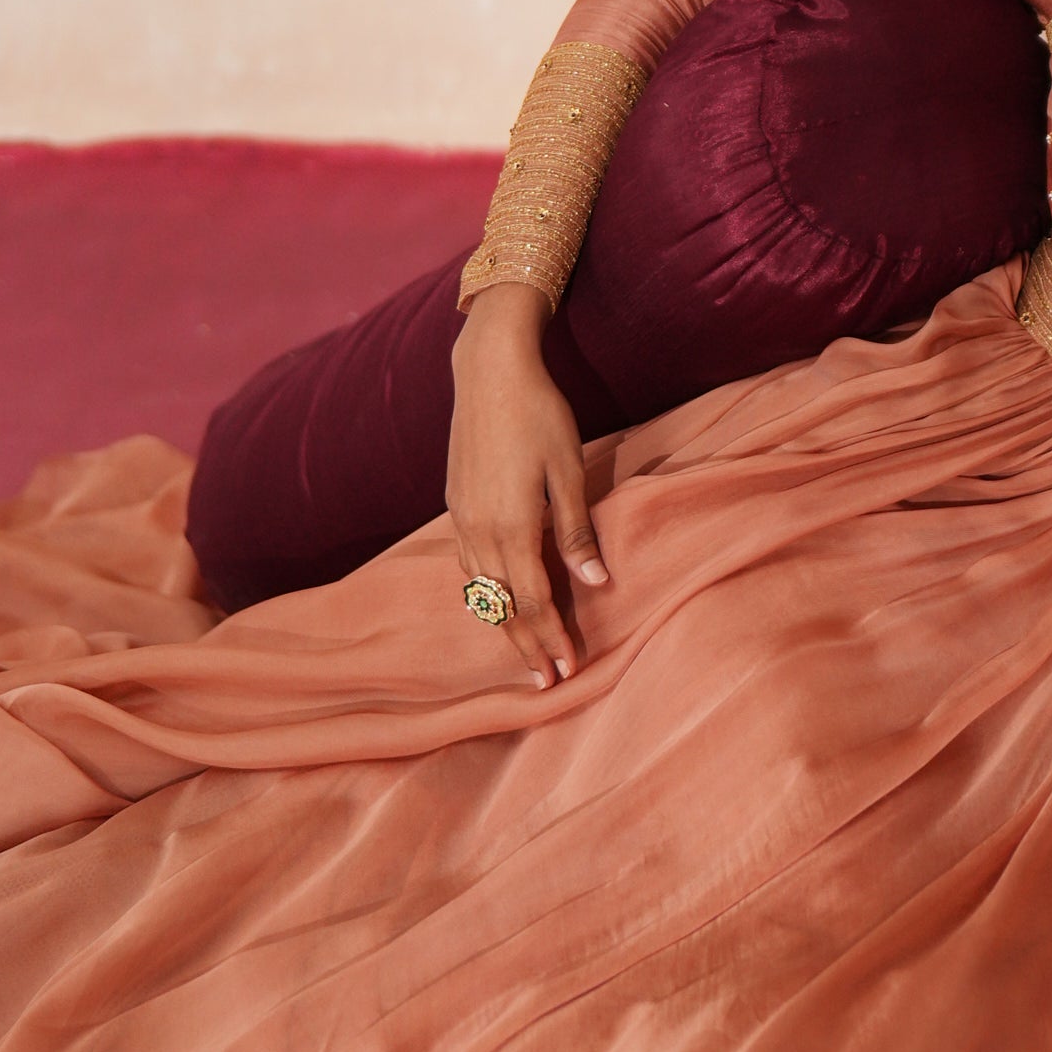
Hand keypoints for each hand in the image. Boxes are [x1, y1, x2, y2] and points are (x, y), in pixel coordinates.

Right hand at [447, 284, 606, 685]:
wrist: (489, 370)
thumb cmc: (540, 414)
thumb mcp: (569, 470)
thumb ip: (576, 530)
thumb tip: (596, 581)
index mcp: (512, 526)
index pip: (534, 600)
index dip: (552, 637)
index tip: (569, 670)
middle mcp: (479, 530)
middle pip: (503, 605)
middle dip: (526, 645)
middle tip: (546, 682)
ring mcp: (461, 518)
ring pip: (480, 589)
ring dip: (503, 624)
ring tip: (524, 650)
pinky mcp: (455, 504)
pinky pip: (466, 564)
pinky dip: (483, 592)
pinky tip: (496, 599)